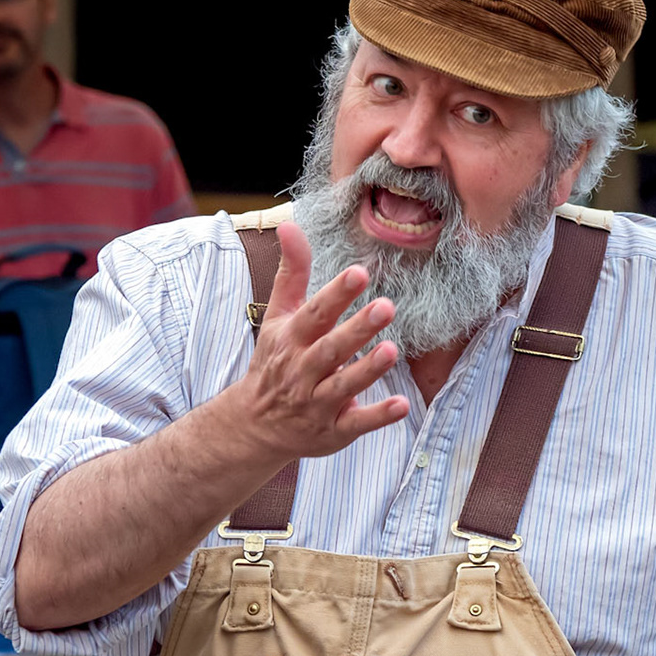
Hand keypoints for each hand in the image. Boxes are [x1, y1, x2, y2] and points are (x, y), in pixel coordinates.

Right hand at [224, 221, 409, 461]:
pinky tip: (401, 405)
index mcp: (291, 339)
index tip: (359, 273)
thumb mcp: (278, 317)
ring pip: (343, 386)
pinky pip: (356, 424)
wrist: (254, 425)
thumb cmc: (274, 361)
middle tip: (386, 306)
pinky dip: (377, 416)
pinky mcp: (332, 431)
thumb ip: (292, 273)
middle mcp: (302, 371)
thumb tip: (290, 224)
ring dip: (367, 370)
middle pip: (330, 349)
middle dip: (356, 329)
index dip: (336, 294)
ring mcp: (317, 403)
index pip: (314, 314)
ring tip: (393, 350)